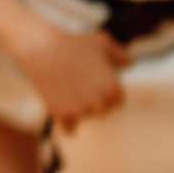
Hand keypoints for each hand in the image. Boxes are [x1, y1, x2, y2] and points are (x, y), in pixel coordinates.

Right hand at [12, 22, 129, 129]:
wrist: (42, 49)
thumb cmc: (74, 44)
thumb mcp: (102, 43)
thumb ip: (120, 55)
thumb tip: (130, 63)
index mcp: (112, 88)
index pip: (118, 101)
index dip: (110, 92)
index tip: (100, 84)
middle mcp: (98, 102)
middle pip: (104, 110)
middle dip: (97, 101)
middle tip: (86, 88)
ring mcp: (80, 110)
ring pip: (86, 116)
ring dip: (83, 110)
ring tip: (73, 92)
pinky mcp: (61, 114)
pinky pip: (70, 129)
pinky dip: (70, 126)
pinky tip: (70, 125)